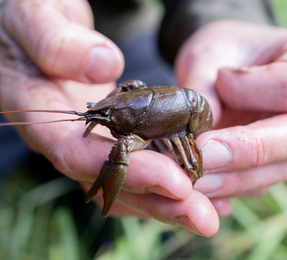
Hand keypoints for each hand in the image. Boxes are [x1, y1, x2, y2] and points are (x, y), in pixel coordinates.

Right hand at [0, 0, 218, 235]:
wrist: (39, 33)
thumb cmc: (32, 21)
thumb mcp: (34, 18)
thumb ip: (57, 42)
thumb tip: (104, 67)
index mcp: (39, 116)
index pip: (79, 155)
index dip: (127, 171)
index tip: (174, 181)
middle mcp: (64, 140)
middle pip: (108, 182)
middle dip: (156, 201)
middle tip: (203, 217)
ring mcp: (87, 142)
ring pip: (124, 183)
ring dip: (165, 202)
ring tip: (208, 213)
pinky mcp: (107, 137)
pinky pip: (133, 167)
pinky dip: (163, 184)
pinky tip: (198, 192)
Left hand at [176, 20, 286, 209]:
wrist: (225, 61)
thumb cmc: (220, 50)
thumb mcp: (208, 55)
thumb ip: (205, 90)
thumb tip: (198, 134)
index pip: (286, 93)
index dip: (245, 126)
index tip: (201, 144)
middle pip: (284, 145)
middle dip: (236, 162)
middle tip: (192, 173)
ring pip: (269, 171)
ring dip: (227, 182)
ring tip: (187, 185)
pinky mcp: (272, 159)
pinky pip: (254, 180)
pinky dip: (225, 188)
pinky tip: (198, 192)